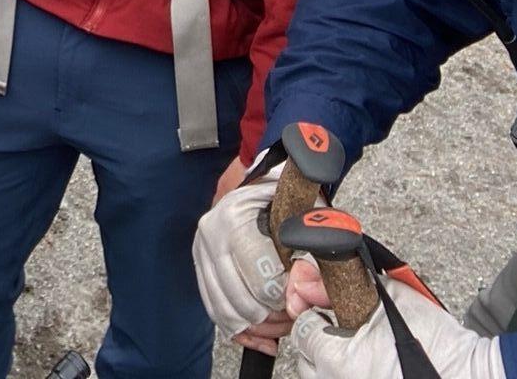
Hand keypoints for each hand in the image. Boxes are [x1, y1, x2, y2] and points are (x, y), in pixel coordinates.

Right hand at [192, 162, 294, 355]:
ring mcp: (202, 250)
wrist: (261, 179)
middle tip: (297, 315)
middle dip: (272, 316)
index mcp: (235, 218)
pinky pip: (216, 310)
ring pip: (226, 310)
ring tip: (284, 323)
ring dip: (258, 326)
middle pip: (240, 299)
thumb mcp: (309, 215)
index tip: (303, 298)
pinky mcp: (201, 265)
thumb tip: (303, 289)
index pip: (258, 279)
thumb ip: (315, 252)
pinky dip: (241, 331)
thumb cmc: (287, 196)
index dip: (285, 298)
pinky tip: (264, 336)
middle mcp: (211, 233)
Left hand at [291, 276, 503, 378]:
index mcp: (337, 360)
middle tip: (339, 321)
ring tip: (356, 344)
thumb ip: (343, 285)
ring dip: (331, 358)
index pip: (302, 327)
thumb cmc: (438, 343)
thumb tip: (312, 281)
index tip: (323, 301)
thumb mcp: (389, 297)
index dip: (313, 307)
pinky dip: (348, 373)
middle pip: (307, 356)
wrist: (472, 376)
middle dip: (318, 334)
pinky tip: (367, 363)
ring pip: (322, 376)